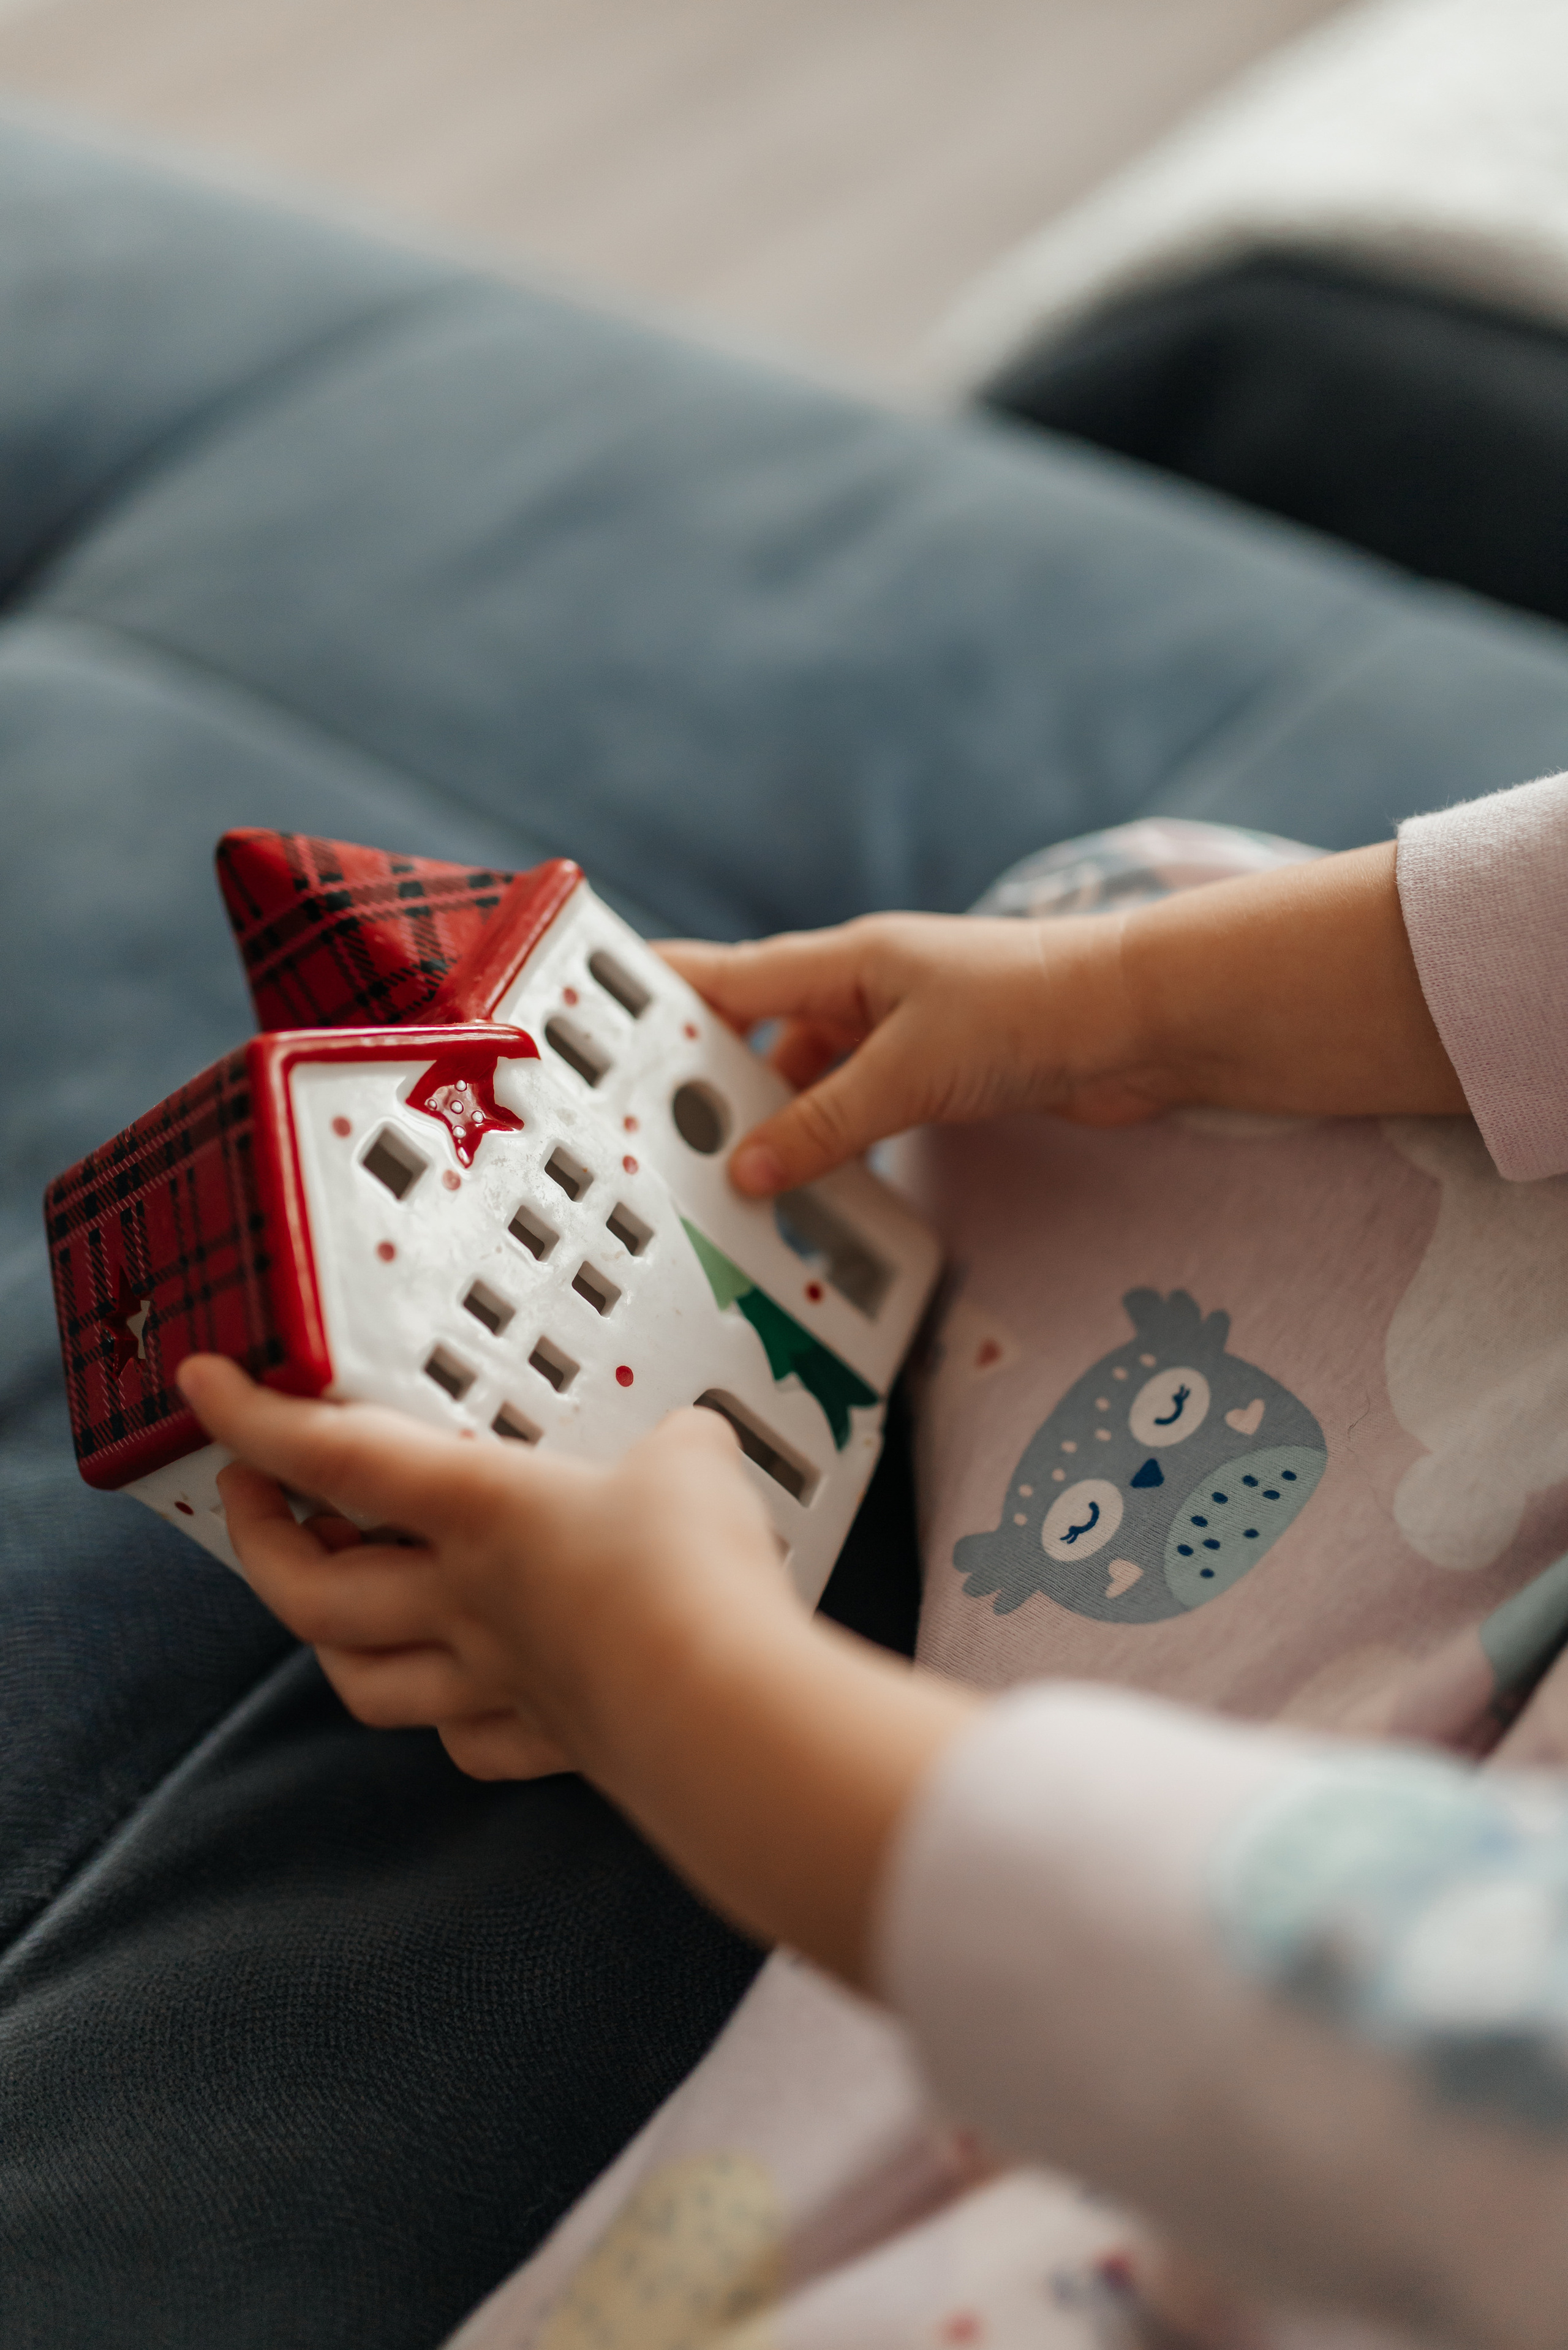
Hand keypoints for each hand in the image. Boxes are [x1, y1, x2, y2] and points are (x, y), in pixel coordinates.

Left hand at [177, 1356, 978, 1984]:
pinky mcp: (551, 1740)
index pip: (338, 1453)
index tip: (201, 1386)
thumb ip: (674, 1445)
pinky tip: (465, 1700)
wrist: (726, 1708)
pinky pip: (470, 1741)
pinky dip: (452, 1721)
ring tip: (336, 1603)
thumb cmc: (692, 1575)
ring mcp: (498, 1681)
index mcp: (482, 1509)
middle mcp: (467, 1601)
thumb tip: (690, 1447)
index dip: (257, 1416)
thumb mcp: (693, 1461)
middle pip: (311, 1590)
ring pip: (367, 1681)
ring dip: (332, 1643)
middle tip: (258, 1501)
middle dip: (263, 1544)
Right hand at [661, 910, 1145, 1195]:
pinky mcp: (935, 1073)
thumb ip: (822, 1125)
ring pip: (806, 1082)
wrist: (1140, 1023)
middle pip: (755, 1038)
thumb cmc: (1029, 1009)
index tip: (587, 1017)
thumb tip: (748, 1171)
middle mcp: (860, 990)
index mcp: (840, 962)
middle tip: (652, 1138)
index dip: (652, 995)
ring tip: (726, 1177)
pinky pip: (855, 1110)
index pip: (721, 978)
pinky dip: (828, 1143)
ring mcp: (897, 1032)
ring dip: (774, 1126)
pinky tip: (809, 1183)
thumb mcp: (906, 1072)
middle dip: (707, 1085)